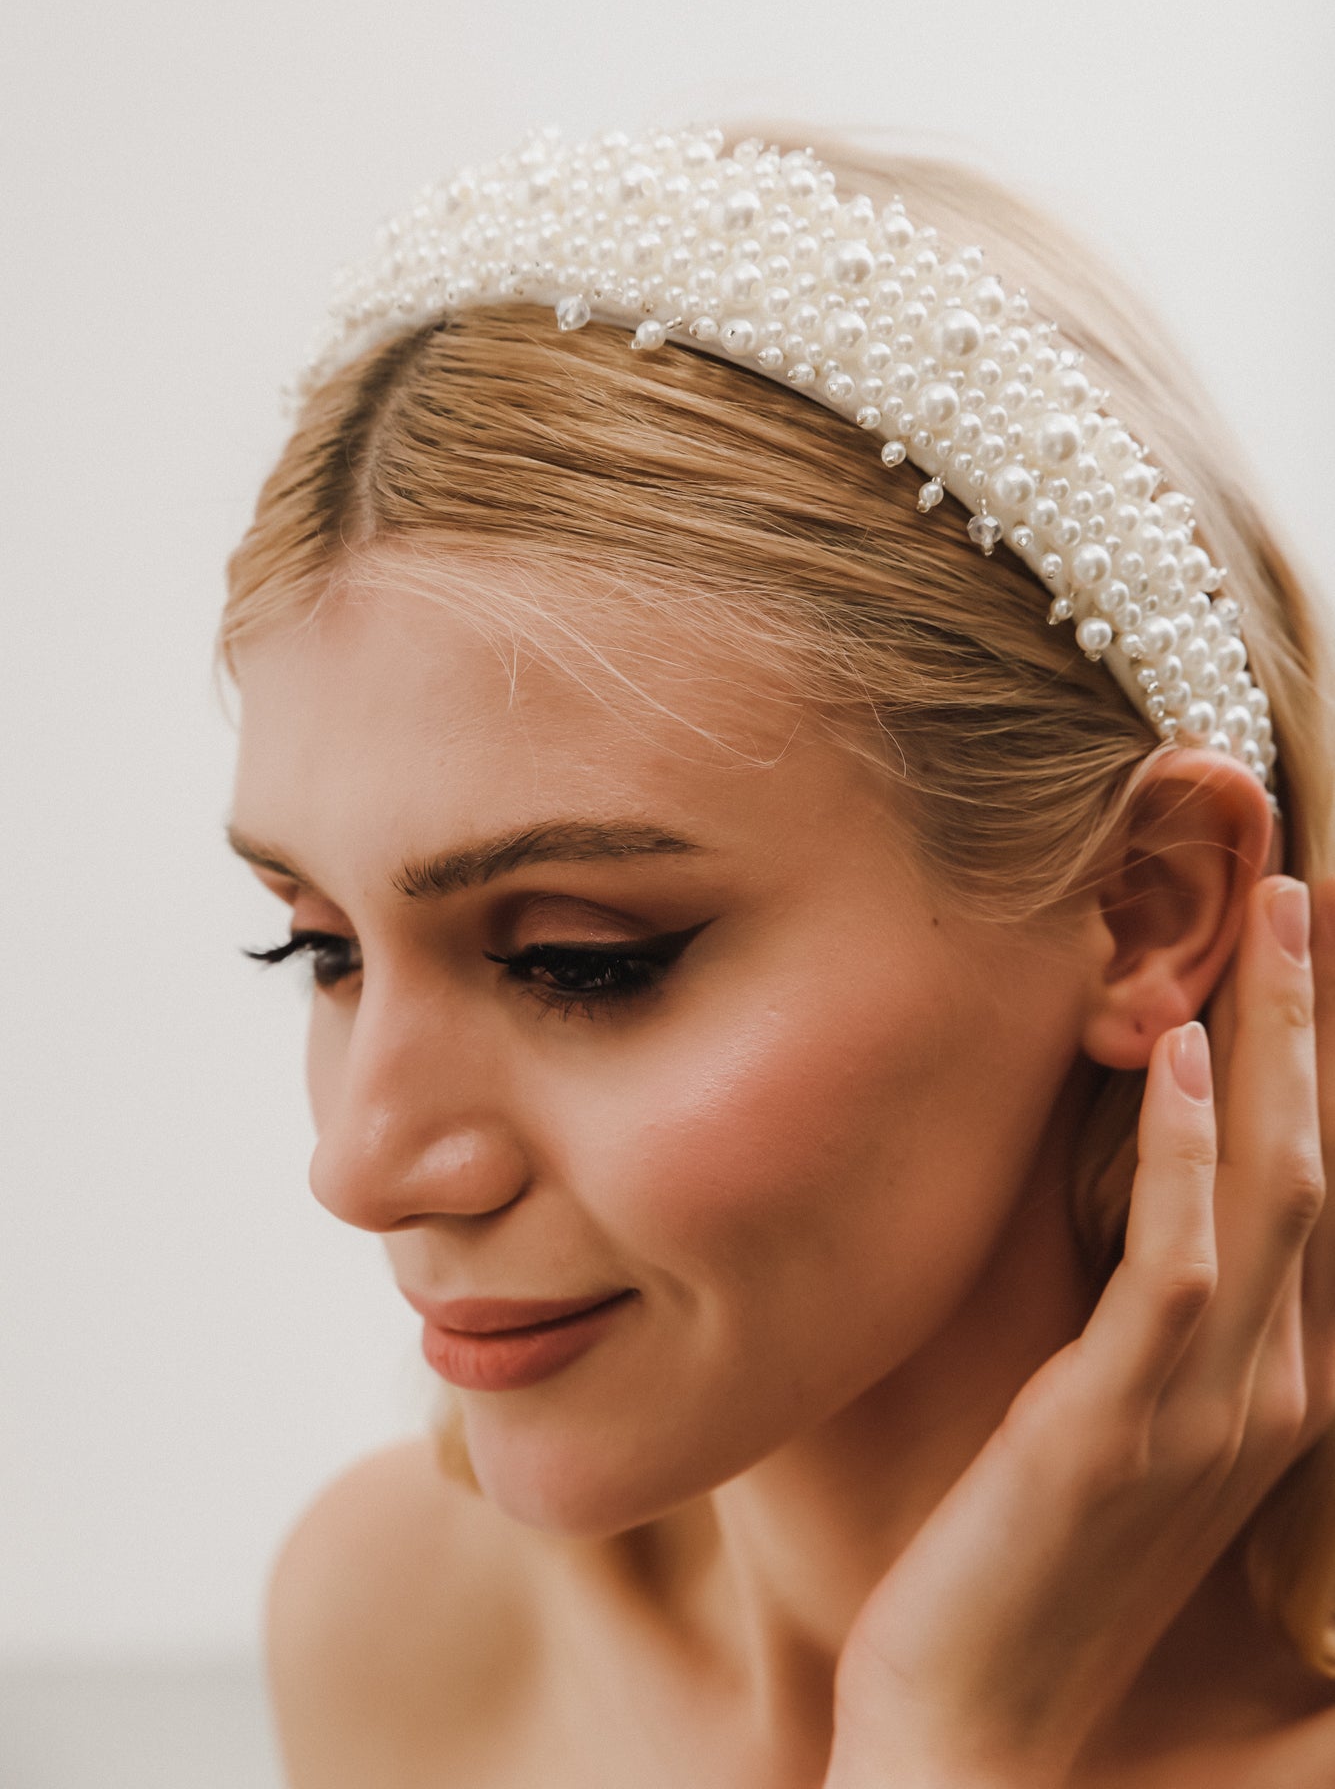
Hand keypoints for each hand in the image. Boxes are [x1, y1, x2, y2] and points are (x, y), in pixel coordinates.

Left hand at [823, 874, 1334, 1788]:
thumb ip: (1145, 1312)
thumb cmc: (1029, 1559)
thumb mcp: (1108, 1418)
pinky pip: (1172, 1270)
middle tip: (1296, 888)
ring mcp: (1205, 1412)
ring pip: (1271, 1191)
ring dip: (1271, 1045)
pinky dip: (1185, 1155)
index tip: (1306, 948)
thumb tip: (1132, 1179)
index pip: (1318, 1187)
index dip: (1322, 1062)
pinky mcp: (1116, 1429)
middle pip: (1317, 1162)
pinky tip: (1179, 1058)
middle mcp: (1271, 1389)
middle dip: (1314, 1018)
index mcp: (1273, 1383)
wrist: (977, 1730)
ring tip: (1260, 922)